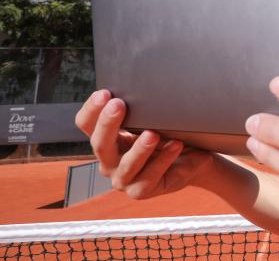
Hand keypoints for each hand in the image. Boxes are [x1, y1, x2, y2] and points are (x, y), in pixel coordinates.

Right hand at [75, 90, 212, 199]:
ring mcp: (123, 178)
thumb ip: (143, 110)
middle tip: (119, 105)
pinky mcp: (141, 190)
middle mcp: (109, 160)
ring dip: (140, 148)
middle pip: (99, 144)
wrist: (191, 160)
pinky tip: (176, 145)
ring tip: (153, 134)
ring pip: (127, 164)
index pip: (86, 124)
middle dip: (108, 123)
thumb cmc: (167, 136)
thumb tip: (146, 89)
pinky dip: (164, 159)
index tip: (105, 93)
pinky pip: (151, 176)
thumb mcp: (152, 121)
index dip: (92, 109)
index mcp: (106, 139)